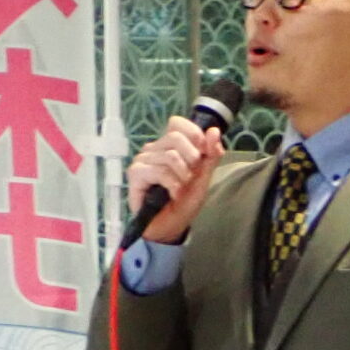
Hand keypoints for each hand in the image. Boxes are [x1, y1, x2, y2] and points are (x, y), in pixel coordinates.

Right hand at [126, 116, 224, 244]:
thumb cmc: (183, 202)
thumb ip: (210, 154)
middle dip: (191, 158)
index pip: (177, 123)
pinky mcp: (135, 173)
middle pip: (175, 136)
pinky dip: (172, 185)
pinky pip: (159, 171)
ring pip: (170, 155)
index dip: (193, 134)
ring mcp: (143, 160)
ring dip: (182, 177)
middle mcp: (154, 149)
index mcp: (169, 146)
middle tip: (191, 176)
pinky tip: (173, 194)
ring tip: (181, 189)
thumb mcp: (203, 177)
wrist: (171, 226)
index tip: (202, 153)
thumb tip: (213, 131)